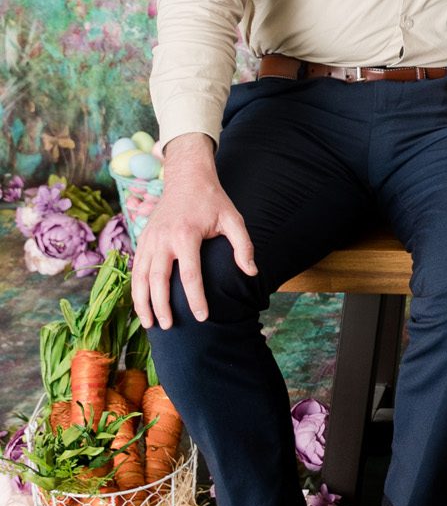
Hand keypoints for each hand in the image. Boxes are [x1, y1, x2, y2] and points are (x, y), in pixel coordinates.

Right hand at [131, 135, 256, 328]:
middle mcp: (163, 239)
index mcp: (186, 236)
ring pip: (140, 277)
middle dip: (162, 306)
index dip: (196, 299)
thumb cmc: (213, 201)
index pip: (190, 275)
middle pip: (158, 280)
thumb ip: (243, 245)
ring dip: (142, 302)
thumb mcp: (234, 219)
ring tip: (149, 324)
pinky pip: (135, 269)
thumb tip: (251, 272)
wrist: (187, 179)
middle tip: (170, 327)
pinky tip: (141, 304)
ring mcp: (149, 240)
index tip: (202, 317)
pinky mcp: (142, 240)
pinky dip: (135, 288)